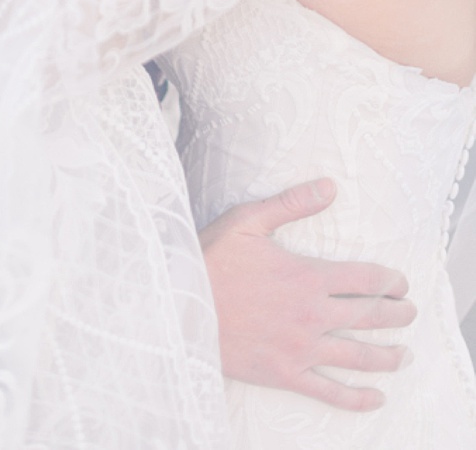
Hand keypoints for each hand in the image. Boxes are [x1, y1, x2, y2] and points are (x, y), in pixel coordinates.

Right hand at [202, 178, 413, 410]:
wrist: (175, 304)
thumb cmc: (207, 260)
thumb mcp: (245, 222)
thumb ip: (290, 204)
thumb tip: (329, 187)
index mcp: (306, 277)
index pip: (367, 280)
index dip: (392, 281)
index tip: (400, 283)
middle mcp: (312, 315)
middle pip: (372, 317)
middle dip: (398, 315)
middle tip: (409, 313)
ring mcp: (301, 348)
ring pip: (361, 356)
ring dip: (390, 356)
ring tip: (403, 354)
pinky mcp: (286, 373)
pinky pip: (332, 392)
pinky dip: (359, 398)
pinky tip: (376, 397)